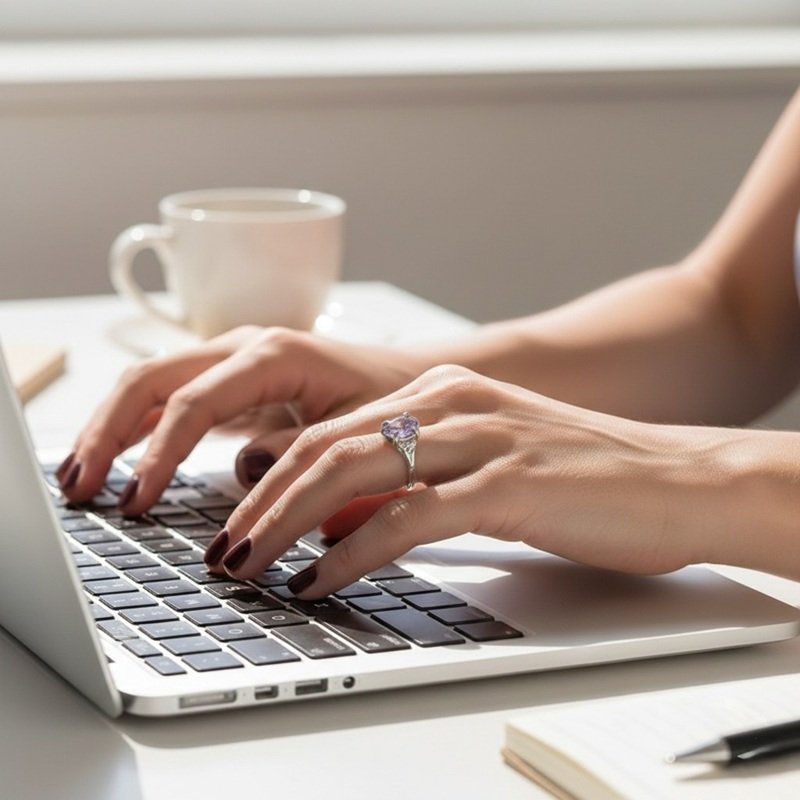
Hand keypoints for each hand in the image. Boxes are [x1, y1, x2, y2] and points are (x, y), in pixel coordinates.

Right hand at [57, 326, 424, 511]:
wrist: (406, 378)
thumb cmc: (389, 400)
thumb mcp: (358, 429)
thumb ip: (300, 449)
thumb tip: (244, 472)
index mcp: (274, 354)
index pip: (195, 401)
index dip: (161, 452)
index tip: (138, 499)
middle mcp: (244, 349)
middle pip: (153, 380)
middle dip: (109, 432)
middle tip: (81, 487)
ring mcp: (232, 362)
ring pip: (151, 384)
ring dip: (111, 427)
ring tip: (79, 477)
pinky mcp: (232, 383)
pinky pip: (171, 398)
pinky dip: (138, 427)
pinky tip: (116, 458)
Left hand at [213, 365, 707, 598]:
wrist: (677, 475)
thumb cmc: (579, 474)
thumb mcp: (482, 458)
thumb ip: (414, 476)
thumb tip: (342, 514)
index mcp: (440, 394)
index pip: (328, 431)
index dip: (270, 479)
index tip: (238, 521)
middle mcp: (451, 406)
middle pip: (324, 448)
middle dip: (261, 504)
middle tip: (225, 550)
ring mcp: (478, 441)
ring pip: (351, 473)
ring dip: (286, 524)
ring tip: (251, 566)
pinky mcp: (507, 484)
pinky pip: (408, 518)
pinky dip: (352, 552)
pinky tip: (321, 579)